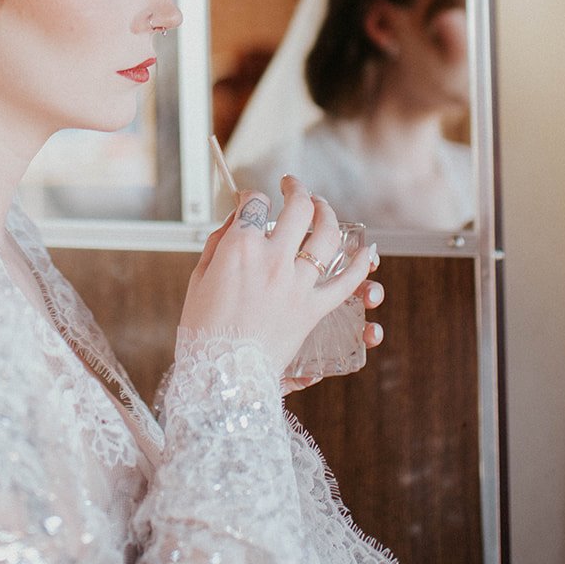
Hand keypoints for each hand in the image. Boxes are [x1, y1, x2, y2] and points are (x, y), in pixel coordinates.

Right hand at [179, 177, 376, 378]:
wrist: (222, 377)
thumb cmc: (203, 330)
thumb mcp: (199, 279)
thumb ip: (218, 245)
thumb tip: (234, 224)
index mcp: (240, 248)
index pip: (254, 204)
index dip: (251, 197)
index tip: (250, 201)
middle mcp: (273, 259)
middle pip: (297, 208)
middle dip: (295, 189)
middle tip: (292, 186)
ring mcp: (297, 284)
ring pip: (326, 236)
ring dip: (327, 214)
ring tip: (321, 207)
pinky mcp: (313, 309)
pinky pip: (344, 282)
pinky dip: (359, 265)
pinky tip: (365, 251)